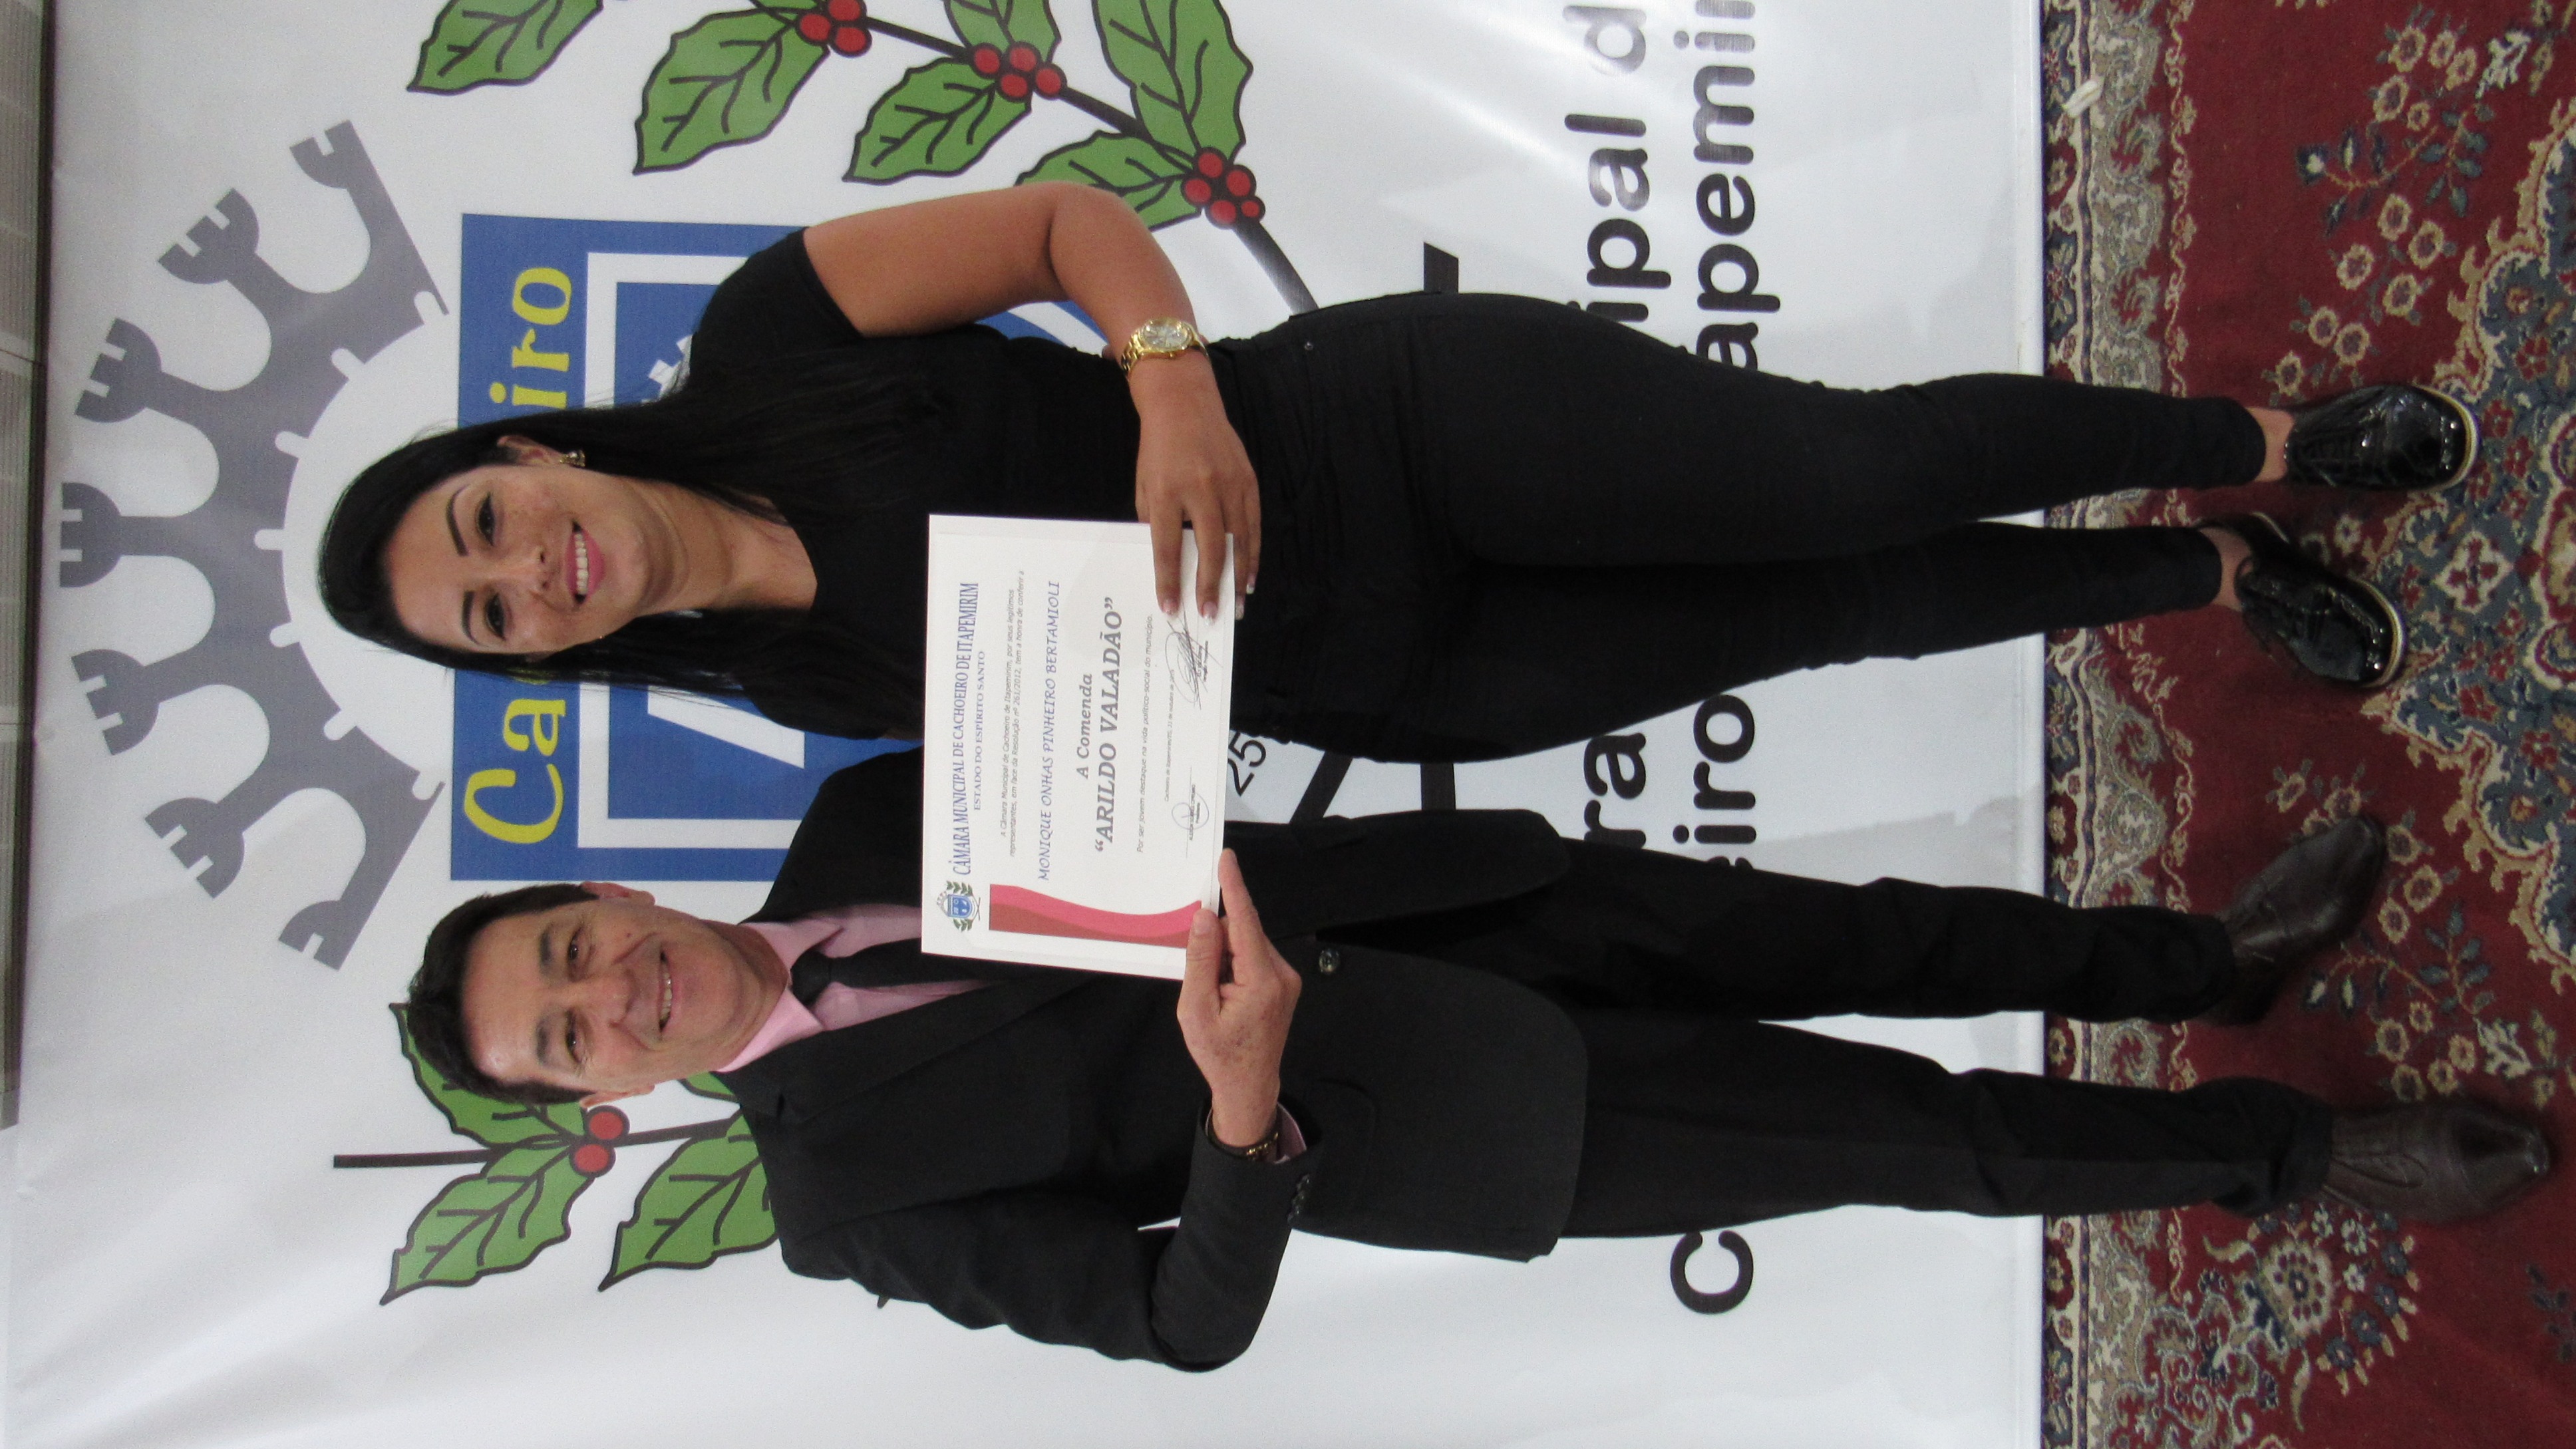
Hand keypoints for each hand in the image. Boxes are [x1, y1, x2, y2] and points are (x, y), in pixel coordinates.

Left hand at [1130, 356, 1260, 620]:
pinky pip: (1253, 525)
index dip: (1169, 581)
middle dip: (1210, 587)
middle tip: (1209, 615)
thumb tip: (1169, 566)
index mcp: (1167, 491)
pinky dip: (1252, 553)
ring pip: (1238, 541)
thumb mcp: (1145, 485)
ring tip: (1235, 606)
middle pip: (1210, 549)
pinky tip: (1249, 575)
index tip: (1170, 608)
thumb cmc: (1158, 449)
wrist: (1184, 402)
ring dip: (1238, 577)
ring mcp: (1230, 483)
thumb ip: (1154, 523)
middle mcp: (1201, 488)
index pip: (1168, 547)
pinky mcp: (1248, 480)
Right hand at [1175, 849, 1299, 1147]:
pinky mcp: (1284, 984)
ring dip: (1225, 955)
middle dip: (1217, 939)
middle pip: (1243, 932)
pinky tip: (1224, 992)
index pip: (1245, 921)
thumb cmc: (1219, 1054)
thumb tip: (1206, 917)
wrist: (1248, 1086)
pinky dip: (1234, 964)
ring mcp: (1286, 979)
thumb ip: (1200, 960)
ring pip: (1247, 945)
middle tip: (1199, 974)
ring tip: (1213, 993)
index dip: (1234, 887)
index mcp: (1261, 980)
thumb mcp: (1196, 1010)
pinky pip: (1253, 958)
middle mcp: (1281, 974)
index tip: (1227, 859)